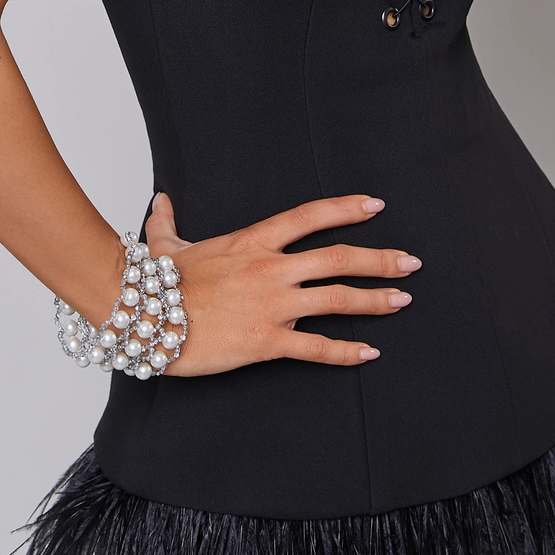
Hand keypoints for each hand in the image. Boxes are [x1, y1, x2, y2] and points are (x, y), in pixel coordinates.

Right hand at [143, 190, 419, 376]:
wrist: (143, 316)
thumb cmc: (154, 283)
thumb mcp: (166, 245)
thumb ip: (168, 222)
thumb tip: (161, 201)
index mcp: (253, 241)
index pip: (310, 216)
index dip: (346, 209)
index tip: (376, 207)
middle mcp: (270, 269)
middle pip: (339, 258)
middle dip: (380, 260)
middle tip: (411, 262)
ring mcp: (272, 305)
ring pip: (337, 299)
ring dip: (375, 300)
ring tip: (403, 300)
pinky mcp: (268, 342)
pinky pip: (316, 347)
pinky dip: (346, 351)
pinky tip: (369, 353)